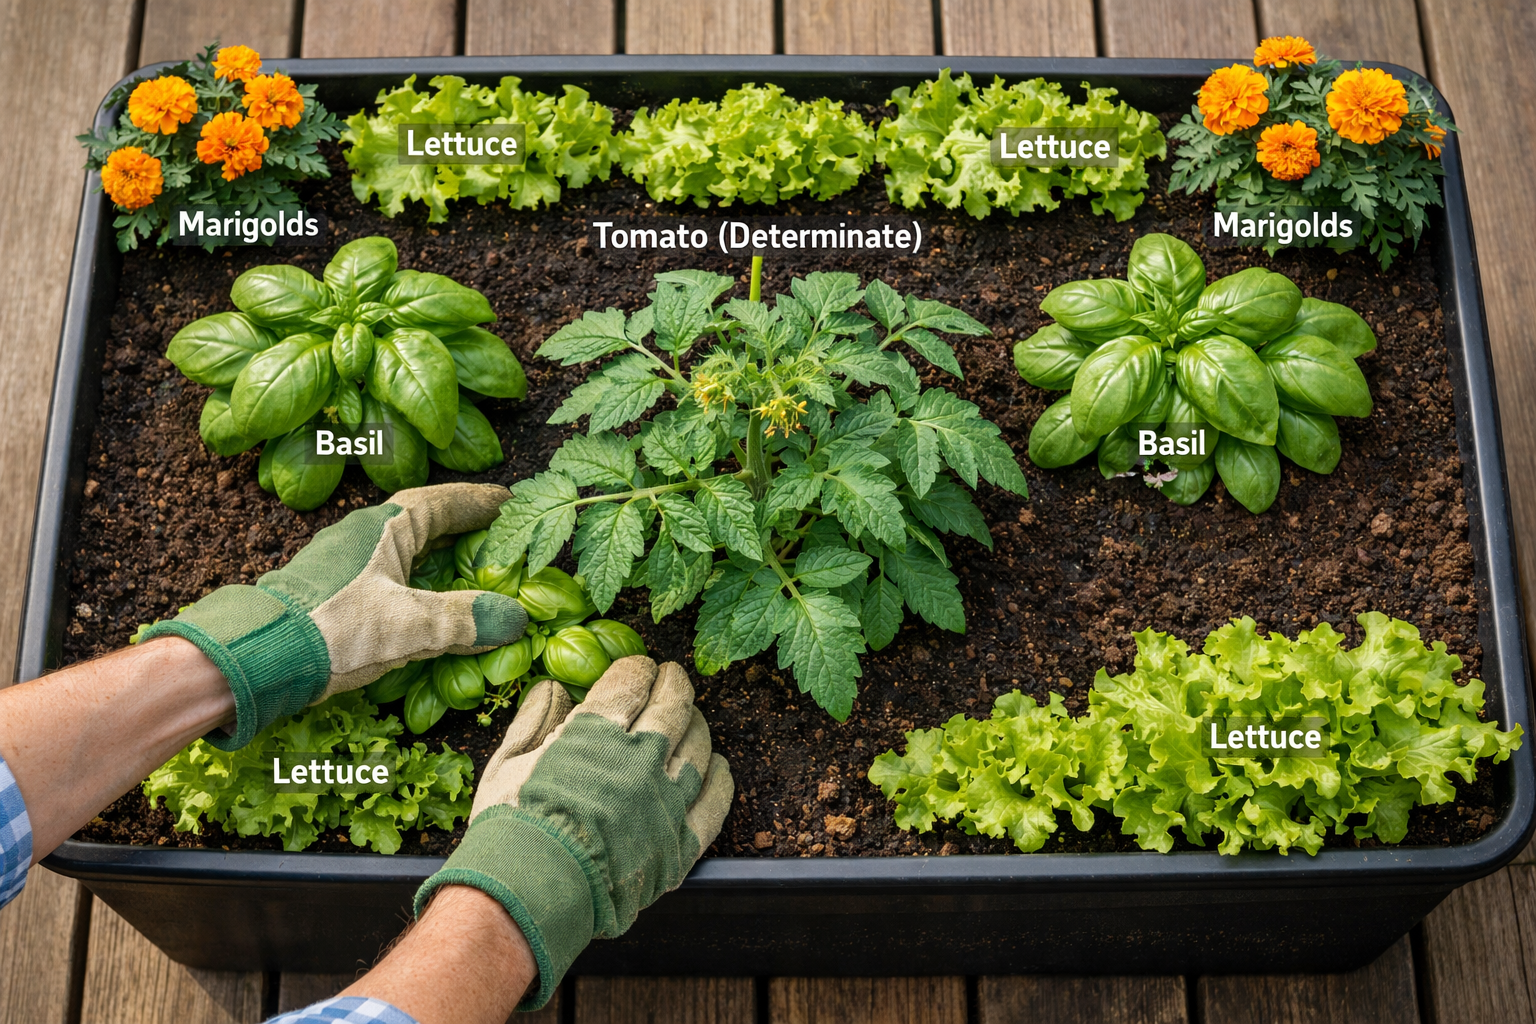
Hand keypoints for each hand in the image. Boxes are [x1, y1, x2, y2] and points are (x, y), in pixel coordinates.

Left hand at [139, 483, 525, 748]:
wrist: (255, 658)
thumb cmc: (332, 630)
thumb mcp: (409, 626)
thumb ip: (464, 620)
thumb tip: (514, 617)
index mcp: (384, 527)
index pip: (442, 502)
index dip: (479, 502)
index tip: (510, 502)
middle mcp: (362, 534)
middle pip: (423, 520)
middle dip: (461, 524)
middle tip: (497, 531)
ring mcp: (343, 561)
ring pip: (404, 548)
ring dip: (438, 552)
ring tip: (470, 564)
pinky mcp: (332, 590)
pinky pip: (389, 572)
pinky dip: (418, 578)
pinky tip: (426, 600)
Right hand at [415, 657, 732, 1010]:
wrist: (528, 894)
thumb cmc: (509, 827)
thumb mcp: (505, 762)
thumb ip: (533, 720)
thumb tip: (553, 689)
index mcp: (597, 731)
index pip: (632, 681)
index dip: (638, 668)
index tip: (640, 667)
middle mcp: (639, 758)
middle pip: (673, 705)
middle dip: (673, 683)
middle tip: (671, 677)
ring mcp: (665, 800)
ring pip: (698, 746)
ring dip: (696, 724)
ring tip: (691, 718)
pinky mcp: (680, 842)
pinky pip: (715, 800)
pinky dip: (719, 777)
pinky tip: (715, 766)